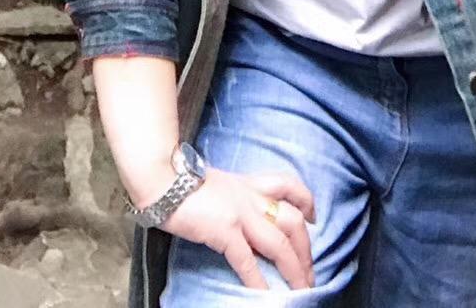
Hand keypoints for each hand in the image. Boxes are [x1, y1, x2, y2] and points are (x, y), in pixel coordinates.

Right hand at [163, 165, 316, 290]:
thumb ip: (232, 196)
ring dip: (294, 269)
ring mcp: (239, 213)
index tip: (313, 217)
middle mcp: (250, 196)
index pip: (288, 185)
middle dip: (307, 248)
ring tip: (303, 288)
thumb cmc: (181, 183)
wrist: (162, 180)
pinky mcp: (225, 231)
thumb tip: (238, 216)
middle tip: (311, 270)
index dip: (306, 201)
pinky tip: (266, 295)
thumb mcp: (216, 183)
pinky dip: (259, 280)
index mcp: (247, 183)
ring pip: (279, 243)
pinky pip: (248, 260)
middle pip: (293, 220)